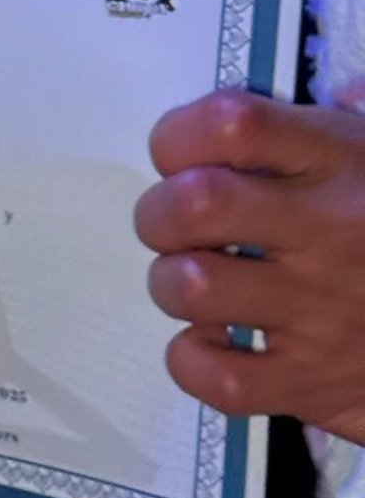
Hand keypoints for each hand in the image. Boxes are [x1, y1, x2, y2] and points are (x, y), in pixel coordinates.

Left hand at [135, 88, 364, 438]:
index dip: (177, 133)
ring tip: (191, 278)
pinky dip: (192, 360)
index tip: (176, 153)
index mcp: (338, 161)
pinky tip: (208, 342)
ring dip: (169, 281)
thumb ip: (316, 122)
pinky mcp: (316, 383)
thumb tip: (246, 115)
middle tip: (170, 220)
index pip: (230, 125)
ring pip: (195, 287)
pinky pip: (223, 381)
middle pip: (196, 204)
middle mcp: (327, 232)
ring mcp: (320, 312)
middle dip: (158, 209)